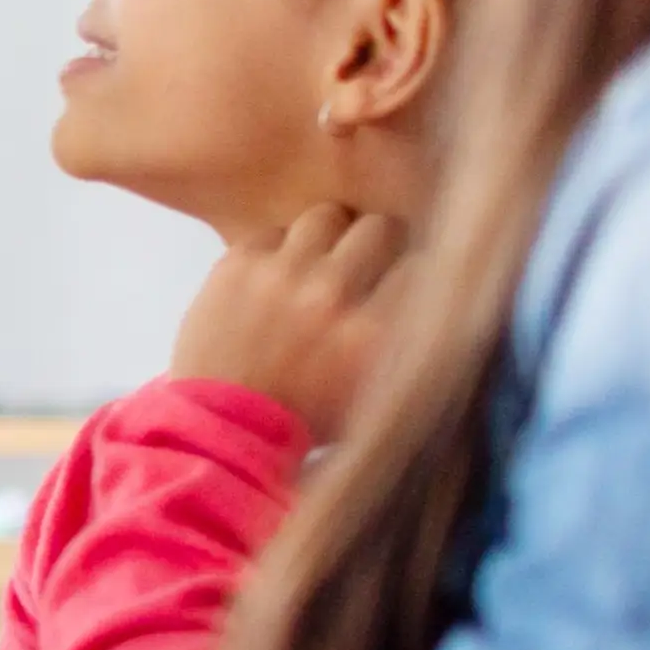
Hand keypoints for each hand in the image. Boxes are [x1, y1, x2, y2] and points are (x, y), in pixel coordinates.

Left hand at [166, 204, 409, 434]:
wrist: (221, 432)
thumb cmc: (303, 423)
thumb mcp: (374, 398)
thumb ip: (405, 346)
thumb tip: (429, 295)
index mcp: (372, 335)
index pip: (420, 268)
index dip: (414, 275)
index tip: (404, 284)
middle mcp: (332, 295)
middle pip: (379, 228)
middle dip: (378, 245)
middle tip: (367, 263)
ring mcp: (281, 274)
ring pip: (327, 216)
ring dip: (328, 239)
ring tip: (319, 263)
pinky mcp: (237, 264)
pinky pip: (274, 232)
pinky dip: (278, 253)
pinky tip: (275, 280)